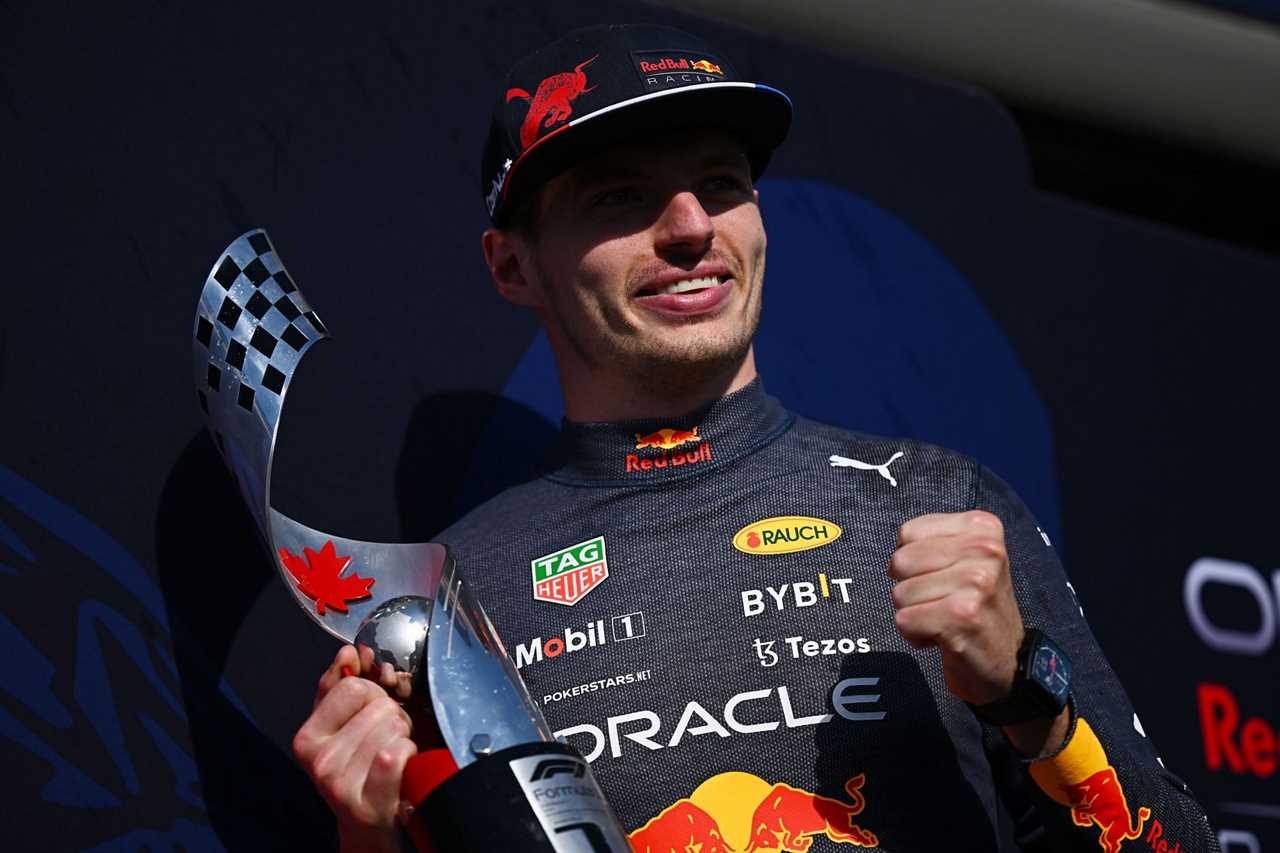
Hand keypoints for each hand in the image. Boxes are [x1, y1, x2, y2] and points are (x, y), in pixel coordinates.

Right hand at [293, 645, 417, 852]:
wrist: (368, 823)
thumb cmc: (359, 768)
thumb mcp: (341, 726)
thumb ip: (340, 685)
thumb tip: (348, 651)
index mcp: (307, 737)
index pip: (353, 686)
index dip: (374, 693)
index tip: (372, 711)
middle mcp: (318, 761)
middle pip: (379, 705)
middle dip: (393, 715)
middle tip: (386, 736)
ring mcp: (340, 784)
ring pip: (394, 726)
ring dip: (404, 735)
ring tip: (394, 752)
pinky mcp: (367, 802)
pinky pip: (398, 753)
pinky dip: (410, 754)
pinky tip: (402, 766)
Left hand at [889, 510, 1023, 705]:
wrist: (1007, 660)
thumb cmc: (976, 606)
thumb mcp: (965, 558)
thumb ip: (932, 542)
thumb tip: (895, 553)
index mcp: (982, 527)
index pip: (908, 532)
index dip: (914, 561)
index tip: (942, 576)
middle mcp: (985, 550)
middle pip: (901, 562)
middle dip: (911, 587)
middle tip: (943, 601)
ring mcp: (976, 583)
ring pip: (900, 593)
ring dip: (915, 613)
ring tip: (945, 618)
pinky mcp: (962, 616)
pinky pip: (904, 620)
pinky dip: (915, 635)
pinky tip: (944, 636)